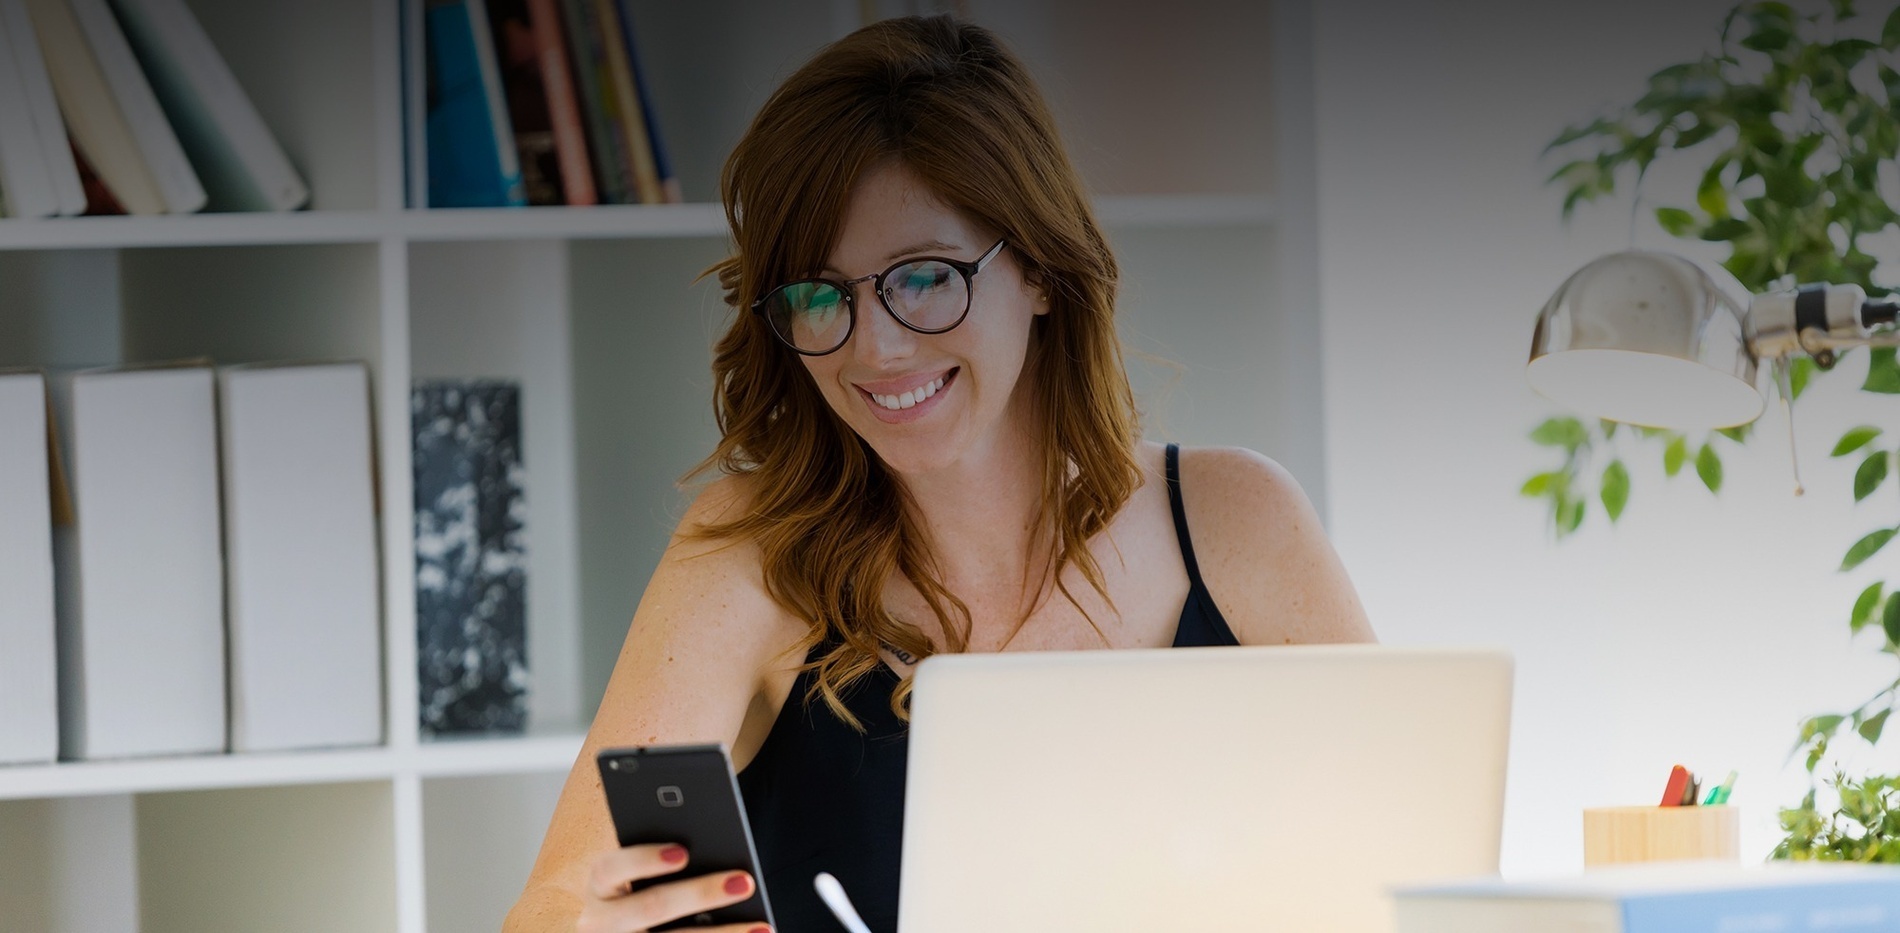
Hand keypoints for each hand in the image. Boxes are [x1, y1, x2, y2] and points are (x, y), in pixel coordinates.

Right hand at [577, 843, 768, 932]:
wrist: (623, 932)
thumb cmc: (642, 890)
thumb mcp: (639, 876)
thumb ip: (664, 860)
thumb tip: (712, 847)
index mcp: (599, 886)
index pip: (610, 868)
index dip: (644, 859)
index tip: (683, 853)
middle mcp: (600, 922)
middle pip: (650, 907)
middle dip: (700, 894)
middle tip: (744, 883)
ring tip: (760, 927)